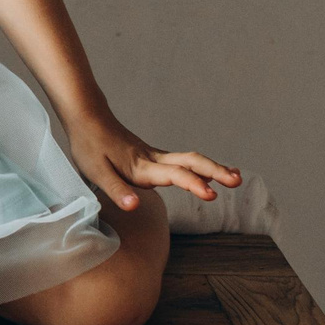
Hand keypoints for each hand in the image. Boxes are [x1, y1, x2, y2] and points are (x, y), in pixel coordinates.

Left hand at [66, 112, 239, 211]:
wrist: (87, 117)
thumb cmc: (89, 146)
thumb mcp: (95, 171)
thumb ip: (116, 190)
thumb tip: (134, 206)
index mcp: (141, 167)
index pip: (173, 175)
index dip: (192, 184)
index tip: (211, 194)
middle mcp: (153, 160)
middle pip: (190, 163)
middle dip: (215, 172)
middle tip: (237, 181)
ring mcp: (155, 156)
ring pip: (190, 160)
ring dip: (213, 168)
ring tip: (235, 178)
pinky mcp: (153, 156)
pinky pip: (182, 161)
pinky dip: (201, 166)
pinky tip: (210, 172)